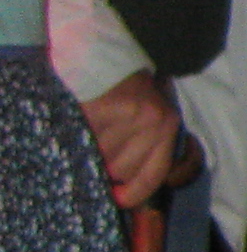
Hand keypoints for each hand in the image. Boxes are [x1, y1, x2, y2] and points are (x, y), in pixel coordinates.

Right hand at [80, 70, 190, 211]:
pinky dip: (75, 135)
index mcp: (166, 125)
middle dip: (105, 165)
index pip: (154, 173)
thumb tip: (122, 187)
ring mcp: (127, 115)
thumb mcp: (146, 115)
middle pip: (122, 168)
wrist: (108, 52)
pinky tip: (76, 123)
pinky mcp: (101, 108)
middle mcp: (153, 122)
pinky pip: (83, 138)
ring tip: (87, 130)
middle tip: (96, 146)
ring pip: (100, 156)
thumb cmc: (126, 88)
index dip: (135, 193)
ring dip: (88, 149)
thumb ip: (143, 147)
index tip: (118, 199)